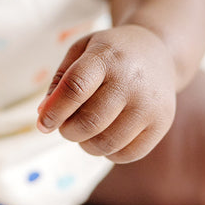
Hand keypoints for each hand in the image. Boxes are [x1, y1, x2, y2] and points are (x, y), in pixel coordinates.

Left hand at [37, 26, 176, 162]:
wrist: (157, 51)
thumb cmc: (110, 53)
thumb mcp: (81, 50)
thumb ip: (61, 80)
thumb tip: (43, 114)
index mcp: (106, 57)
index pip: (75, 88)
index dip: (54, 110)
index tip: (42, 123)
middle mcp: (131, 80)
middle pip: (90, 121)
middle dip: (68, 131)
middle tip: (65, 127)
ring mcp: (149, 104)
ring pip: (107, 143)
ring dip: (85, 144)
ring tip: (83, 132)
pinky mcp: (162, 123)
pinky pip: (127, 154)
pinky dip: (108, 152)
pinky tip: (104, 137)